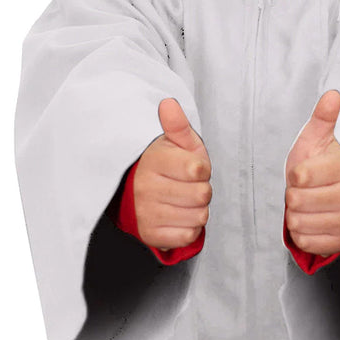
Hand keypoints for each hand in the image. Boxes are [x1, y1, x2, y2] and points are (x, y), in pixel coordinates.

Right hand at [134, 98, 211, 252]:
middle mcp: (146, 188)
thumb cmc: (165, 165)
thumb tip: (169, 104)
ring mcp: (146, 213)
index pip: (198, 170)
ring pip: (199, 217)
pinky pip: (188, 235)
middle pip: (202, 195)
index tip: (192, 167)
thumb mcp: (175, 142)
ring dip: (197, 209)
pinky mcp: (150, 234)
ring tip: (184, 200)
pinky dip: (190, 228)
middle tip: (188, 185)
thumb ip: (177, 124)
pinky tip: (180, 216)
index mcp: (154, 161)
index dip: (202, 169)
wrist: (137, 191)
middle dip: (202, 190)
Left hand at [284, 90, 339, 257]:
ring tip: (309, 204)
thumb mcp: (322, 139)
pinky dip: (302, 233)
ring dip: (296, 214)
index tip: (305, 172)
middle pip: (295, 201)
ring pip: (298, 223)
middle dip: (294, 195)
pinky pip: (306, 242)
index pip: (299, 177)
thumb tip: (332, 95)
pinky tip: (311, 220)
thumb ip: (324, 118)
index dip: (295, 175)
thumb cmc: (329, 164)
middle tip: (306, 190)